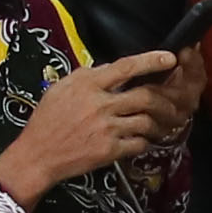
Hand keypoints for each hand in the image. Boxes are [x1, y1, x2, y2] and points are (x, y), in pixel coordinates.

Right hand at [1, 49, 191, 198]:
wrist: (37, 154)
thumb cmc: (47, 120)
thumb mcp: (61, 88)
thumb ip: (87, 75)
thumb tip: (111, 68)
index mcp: (87, 85)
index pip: (126, 67)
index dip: (151, 60)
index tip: (170, 58)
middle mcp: (100, 105)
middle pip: (145, 96)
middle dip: (165, 98)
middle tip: (174, 100)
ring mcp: (106, 129)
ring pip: (146, 121)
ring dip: (158, 122)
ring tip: (162, 122)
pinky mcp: (109, 151)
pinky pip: (139, 143)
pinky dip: (145, 141)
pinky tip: (142, 140)